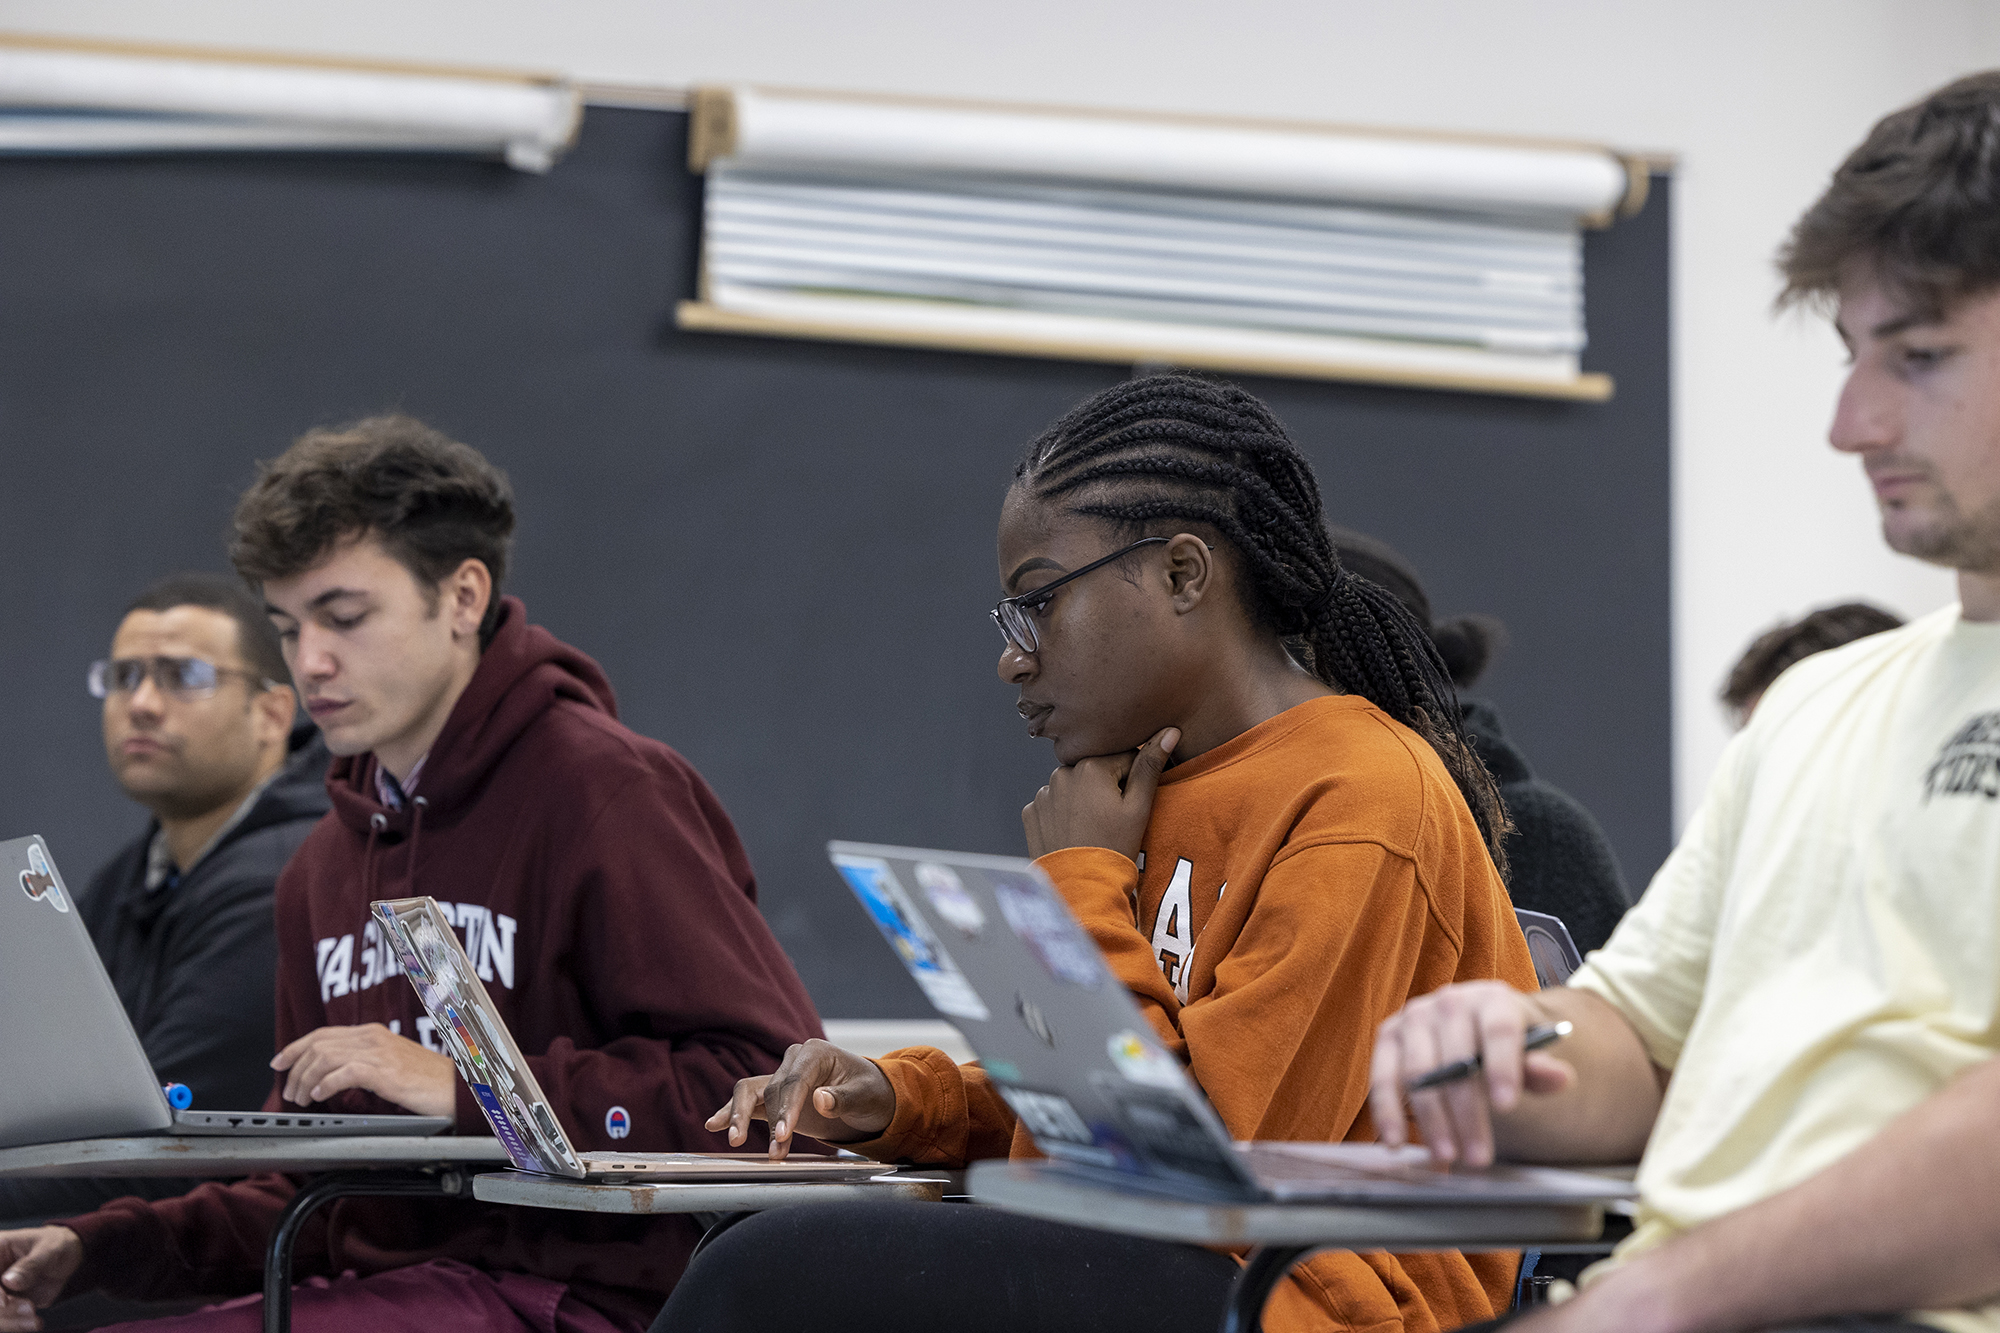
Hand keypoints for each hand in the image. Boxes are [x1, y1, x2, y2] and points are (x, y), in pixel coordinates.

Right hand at [0, 1227, 80, 1329]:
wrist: (69, 1258)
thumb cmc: (57, 1245)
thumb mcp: (49, 1250)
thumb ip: (31, 1265)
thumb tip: (9, 1281)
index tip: (5, 1302)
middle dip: (3, 1311)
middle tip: (29, 1310)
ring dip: (10, 1322)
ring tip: (34, 1320)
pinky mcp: (7, 1306)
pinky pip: (5, 1320)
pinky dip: (16, 1325)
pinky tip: (34, 1323)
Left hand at [271, 1023, 456, 1116]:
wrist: (458, 1086)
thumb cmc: (429, 1080)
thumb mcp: (392, 1065)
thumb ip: (365, 1063)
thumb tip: (333, 1076)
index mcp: (374, 1033)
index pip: (324, 1033)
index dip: (295, 1047)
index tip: (278, 1062)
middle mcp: (373, 1037)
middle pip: (318, 1044)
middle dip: (295, 1068)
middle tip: (288, 1091)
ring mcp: (379, 1052)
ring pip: (325, 1057)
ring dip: (305, 1079)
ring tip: (301, 1098)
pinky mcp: (385, 1071)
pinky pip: (343, 1073)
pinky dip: (325, 1085)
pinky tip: (319, 1097)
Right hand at [706, 1039, 894, 1160]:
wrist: (871, 1097)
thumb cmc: (871, 1092)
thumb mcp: (866, 1096)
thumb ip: (843, 1098)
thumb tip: (821, 1098)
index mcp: (815, 1053)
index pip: (795, 1081)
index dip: (787, 1108)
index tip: (784, 1134)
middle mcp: (794, 1060)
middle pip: (773, 1091)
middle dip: (773, 1123)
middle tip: (775, 1152)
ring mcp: (782, 1076)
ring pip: (751, 1092)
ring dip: (743, 1118)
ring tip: (735, 1140)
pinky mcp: (775, 1095)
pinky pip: (749, 1101)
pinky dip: (731, 1113)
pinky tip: (715, 1124)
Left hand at [1022, 727, 1177, 859]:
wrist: (1080, 886)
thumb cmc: (1114, 847)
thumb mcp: (1139, 807)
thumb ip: (1150, 766)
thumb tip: (1169, 732)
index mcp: (1090, 766)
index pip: (1123, 759)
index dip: (1133, 781)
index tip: (1131, 805)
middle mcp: (1061, 773)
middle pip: (1095, 771)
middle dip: (1107, 788)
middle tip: (1112, 820)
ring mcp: (1043, 793)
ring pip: (1073, 787)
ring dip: (1083, 799)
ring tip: (1092, 828)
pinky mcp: (1031, 812)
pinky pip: (1053, 804)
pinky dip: (1063, 814)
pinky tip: (1073, 833)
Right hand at [1368, 980, 1572, 1167]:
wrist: (1471, 1027)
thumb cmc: (1502, 1046)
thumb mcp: (1527, 1054)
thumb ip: (1538, 1068)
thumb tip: (1561, 1077)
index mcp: (1492, 999)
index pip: (1499, 1030)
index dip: (1502, 1066)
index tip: (1506, 1105)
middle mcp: (1449, 1002)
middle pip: (1457, 1060)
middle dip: (1467, 1113)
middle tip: (1479, 1156)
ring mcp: (1414, 1017)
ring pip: (1419, 1073)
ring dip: (1432, 1119)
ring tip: (1447, 1156)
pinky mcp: (1388, 1037)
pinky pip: (1383, 1078)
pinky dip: (1387, 1111)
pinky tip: (1396, 1141)